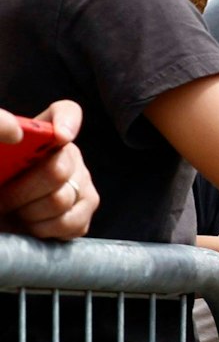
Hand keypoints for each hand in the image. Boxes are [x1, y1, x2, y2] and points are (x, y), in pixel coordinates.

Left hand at [0, 100, 98, 239]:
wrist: (3, 210)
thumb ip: (2, 135)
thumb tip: (14, 132)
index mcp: (45, 136)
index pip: (67, 112)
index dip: (67, 122)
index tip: (60, 136)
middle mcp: (71, 155)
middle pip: (57, 170)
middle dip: (22, 191)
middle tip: (4, 198)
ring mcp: (84, 183)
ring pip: (60, 201)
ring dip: (29, 213)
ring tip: (18, 211)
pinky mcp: (87, 210)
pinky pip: (70, 223)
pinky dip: (44, 229)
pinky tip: (34, 223)